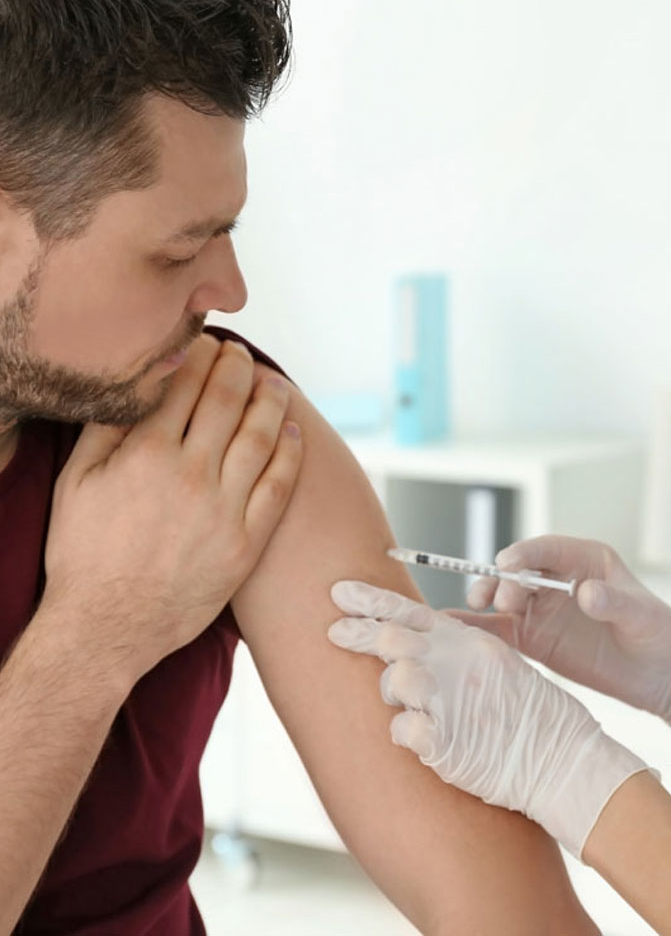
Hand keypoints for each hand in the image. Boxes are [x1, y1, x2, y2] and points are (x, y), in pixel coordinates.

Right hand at [42, 336, 303, 683]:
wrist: (107, 627)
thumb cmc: (84, 554)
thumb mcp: (75, 484)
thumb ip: (105, 430)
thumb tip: (135, 384)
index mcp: (145, 454)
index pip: (184, 385)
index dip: (201, 357)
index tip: (208, 343)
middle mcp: (191, 475)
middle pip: (227, 402)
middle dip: (238, 368)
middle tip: (242, 354)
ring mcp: (225, 509)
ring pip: (260, 437)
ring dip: (271, 402)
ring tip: (275, 382)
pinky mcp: (248, 541)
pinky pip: (279, 487)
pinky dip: (291, 454)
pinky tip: (295, 432)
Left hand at [328, 581, 649, 859]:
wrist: (563, 761)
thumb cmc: (533, 715)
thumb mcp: (500, 664)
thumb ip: (458, 649)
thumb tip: (412, 642)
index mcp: (471, 642)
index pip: (412, 611)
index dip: (370, 600)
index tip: (338, 593)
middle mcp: (458, 665)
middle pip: (390, 638)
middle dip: (357, 633)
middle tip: (334, 632)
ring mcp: (450, 703)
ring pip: (392, 681)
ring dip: (392, 691)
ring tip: (412, 703)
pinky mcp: (445, 744)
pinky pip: (400, 730)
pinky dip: (404, 733)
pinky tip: (422, 738)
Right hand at [457, 536, 670, 742]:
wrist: (665, 677)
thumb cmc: (661, 635)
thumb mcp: (643, 616)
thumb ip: (614, 602)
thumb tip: (586, 593)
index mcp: (586, 560)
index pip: (548, 549)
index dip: (525, 554)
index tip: (508, 563)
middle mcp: (559, 581)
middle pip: (519, 572)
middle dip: (504, 580)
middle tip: (500, 599)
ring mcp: (544, 610)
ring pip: (504, 597)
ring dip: (486, 598)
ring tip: (477, 608)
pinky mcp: (536, 640)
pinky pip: (502, 631)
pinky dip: (480, 630)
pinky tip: (458, 632)